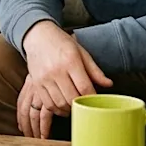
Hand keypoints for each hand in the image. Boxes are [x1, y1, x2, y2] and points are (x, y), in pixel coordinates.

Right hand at [19, 21, 111, 135]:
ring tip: (75, 106)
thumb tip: (109, 84)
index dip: (92, 97)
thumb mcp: (81, 52)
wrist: (37, 36)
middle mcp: (56, 71)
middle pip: (72, 98)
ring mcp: (44, 78)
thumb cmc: (61, 43)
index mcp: (70, 61)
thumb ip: (94, 70)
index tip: (96, 99)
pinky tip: (63, 106)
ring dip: (70, 109)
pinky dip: (57, 109)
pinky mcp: (36, 84)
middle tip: (86, 104)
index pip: (84, 87)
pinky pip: (48, 104)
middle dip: (82, 105)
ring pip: (60, 103)